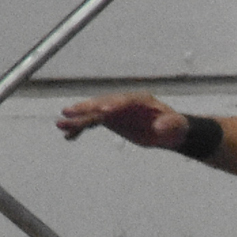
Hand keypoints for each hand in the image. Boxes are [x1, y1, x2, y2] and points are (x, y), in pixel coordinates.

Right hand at [55, 91, 184, 146]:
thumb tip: (159, 127)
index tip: (104, 111)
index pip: (123, 101)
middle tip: (68, 112)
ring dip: (77, 119)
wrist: (169, 130)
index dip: (113, 105)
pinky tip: (69, 137)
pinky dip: (81, 129)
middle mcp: (122, 102)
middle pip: (101, 104)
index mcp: (139, 100)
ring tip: (60, 125)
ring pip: (93, 113)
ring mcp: (114, 110)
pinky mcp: (109, 120)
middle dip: (86, 108)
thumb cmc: (174, 125)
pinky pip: (92, 123)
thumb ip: (169, 125)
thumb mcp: (175, 126)